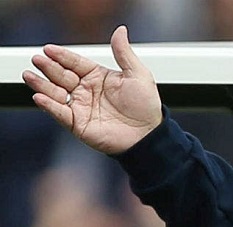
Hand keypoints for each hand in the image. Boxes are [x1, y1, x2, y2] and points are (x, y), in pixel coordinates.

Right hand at [22, 25, 162, 154]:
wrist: (149, 135)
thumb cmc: (146, 107)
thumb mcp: (138, 75)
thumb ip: (124, 53)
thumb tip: (120, 31)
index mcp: (97, 77)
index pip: (75, 63)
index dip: (62, 56)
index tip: (49, 49)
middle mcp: (85, 90)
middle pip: (61, 75)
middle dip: (48, 67)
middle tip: (38, 60)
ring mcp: (80, 107)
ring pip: (55, 93)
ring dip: (41, 84)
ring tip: (30, 76)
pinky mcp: (78, 124)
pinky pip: (60, 113)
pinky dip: (49, 105)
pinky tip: (40, 96)